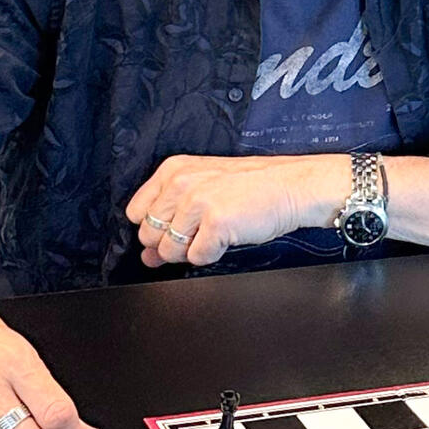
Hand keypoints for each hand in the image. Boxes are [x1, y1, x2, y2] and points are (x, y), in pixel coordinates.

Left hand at [125, 152, 344, 268]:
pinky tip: (227, 237)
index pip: (136, 213)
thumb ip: (170, 218)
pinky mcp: (216, 223)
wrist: (291, 186)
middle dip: (171, 244)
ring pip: (170, 250)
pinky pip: (197, 258)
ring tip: (215, 232)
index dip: (155, 227)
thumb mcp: (204, 189)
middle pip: (149, 235)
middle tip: (200, 232)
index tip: (176, 226)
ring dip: (192, 251)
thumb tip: (148, 256)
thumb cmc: (252, 187)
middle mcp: (180, 183)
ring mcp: (197, 202)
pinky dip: (211, 255)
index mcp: (173, 170)